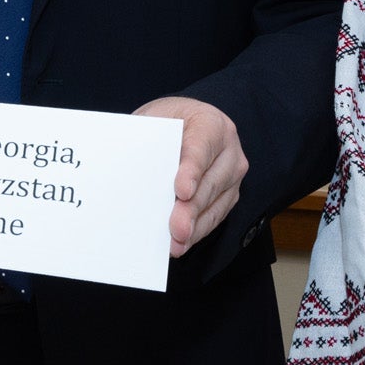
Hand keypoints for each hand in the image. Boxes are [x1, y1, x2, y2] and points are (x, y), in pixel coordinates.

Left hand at [137, 96, 247, 257]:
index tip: (181, 191)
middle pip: (210, 182)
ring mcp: (231, 174)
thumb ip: (148, 140)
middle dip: (191, 208)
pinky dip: (197, 231)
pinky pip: (214, 217)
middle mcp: (229, 149)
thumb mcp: (153, 121)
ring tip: (176, 242)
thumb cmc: (165, 123)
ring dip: (194, 226)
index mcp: (211, 124)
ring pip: (215, 204)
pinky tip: (181, 243)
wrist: (181, 125)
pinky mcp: (228, 195)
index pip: (202, 148)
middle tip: (177, 228)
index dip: (192, 171)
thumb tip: (133, 167)